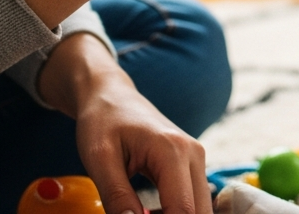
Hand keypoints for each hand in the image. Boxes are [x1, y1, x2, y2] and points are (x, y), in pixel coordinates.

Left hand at [39, 34, 208, 213]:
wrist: (112, 96)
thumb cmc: (103, 121)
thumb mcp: (100, 161)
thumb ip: (118, 198)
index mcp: (173, 151)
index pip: (183, 210)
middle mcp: (193, 153)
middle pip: (198, 212)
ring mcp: (196, 157)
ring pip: (198, 207)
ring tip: (139, 212)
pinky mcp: (191, 162)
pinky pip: (192, 198)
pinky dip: (174, 212)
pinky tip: (148, 213)